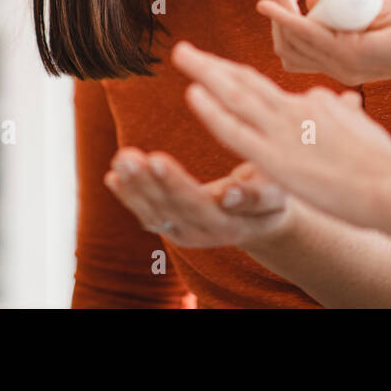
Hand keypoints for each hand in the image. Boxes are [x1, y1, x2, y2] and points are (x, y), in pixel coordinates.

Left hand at [104, 148, 293, 248]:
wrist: (264, 218)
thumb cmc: (273, 194)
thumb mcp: (276, 192)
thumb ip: (255, 196)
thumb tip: (229, 195)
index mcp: (229, 223)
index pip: (196, 203)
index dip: (175, 183)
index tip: (157, 159)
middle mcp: (203, 233)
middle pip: (169, 208)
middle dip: (145, 182)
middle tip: (127, 156)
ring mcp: (185, 234)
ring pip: (153, 212)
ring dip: (133, 187)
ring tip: (120, 159)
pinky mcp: (174, 228)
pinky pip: (147, 214)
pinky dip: (129, 196)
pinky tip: (113, 176)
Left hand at [173, 41, 390, 228]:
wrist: (390, 184)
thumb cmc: (380, 163)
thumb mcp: (357, 126)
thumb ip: (335, 112)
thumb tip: (323, 98)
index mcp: (309, 106)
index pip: (265, 88)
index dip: (235, 76)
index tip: (215, 67)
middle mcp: (292, 110)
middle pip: (244, 81)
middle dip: (212, 65)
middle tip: (183, 49)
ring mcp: (282, 132)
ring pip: (234, 95)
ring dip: (205, 73)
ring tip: (180, 55)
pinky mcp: (275, 158)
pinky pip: (236, 130)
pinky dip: (212, 111)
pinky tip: (192, 94)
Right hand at [259, 0, 390, 86]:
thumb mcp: (372, 11)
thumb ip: (342, 7)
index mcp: (340, 60)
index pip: (294, 45)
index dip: (282, 14)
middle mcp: (337, 67)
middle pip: (285, 44)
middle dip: (277, 7)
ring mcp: (342, 64)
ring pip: (290, 39)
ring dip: (280, 4)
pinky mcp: (352, 55)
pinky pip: (307, 36)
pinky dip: (284, 19)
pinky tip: (271, 3)